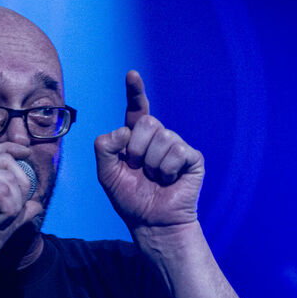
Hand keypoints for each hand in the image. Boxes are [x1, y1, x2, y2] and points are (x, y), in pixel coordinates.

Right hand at [0, 143, 43, 269]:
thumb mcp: (1, 231)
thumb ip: (18, 215)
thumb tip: (36, 205)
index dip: (11, 148)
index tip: (27, 154)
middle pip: (6, 159)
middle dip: (22, 184)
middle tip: (15, 212)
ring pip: (8, 174)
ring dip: (15, 202)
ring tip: (4, 221)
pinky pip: (2, 187)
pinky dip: (8, 206)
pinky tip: (0, 221)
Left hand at [94, 70, 203, 232]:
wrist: (152, 222)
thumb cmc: (130, 199)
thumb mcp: (107, 174)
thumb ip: (104, 149)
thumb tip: (122, 131)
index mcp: (136, 138)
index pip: (136, 110)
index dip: (135, 92)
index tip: (132, 75)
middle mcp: (157, 138)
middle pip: (147, 123)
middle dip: (136, 149)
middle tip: (138, 169)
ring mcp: (176, 146)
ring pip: (162, 137)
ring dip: (151, 163)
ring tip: (154, 178)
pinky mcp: (192, 158)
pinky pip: (177, 152)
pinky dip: (167, 170)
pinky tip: (168, 180)